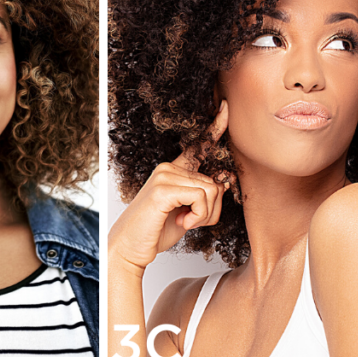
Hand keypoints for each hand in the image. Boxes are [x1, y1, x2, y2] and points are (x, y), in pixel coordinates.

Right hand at [109, 100, 229, 273]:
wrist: (131, 248)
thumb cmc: (156, 231)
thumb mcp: (188, 211)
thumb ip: (204, 195)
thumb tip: (226, 178)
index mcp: (173, 171)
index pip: (197, 147)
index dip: (214, 128)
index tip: (225, 108)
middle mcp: (167, 168)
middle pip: (214, 181)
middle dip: (212, 209)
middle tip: (191, 221)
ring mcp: (164, 176)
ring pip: (211, 190)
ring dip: (205, 215)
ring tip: (185, 222)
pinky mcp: (163, 189)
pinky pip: (201, 197)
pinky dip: (198, 216)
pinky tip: (183, 223)